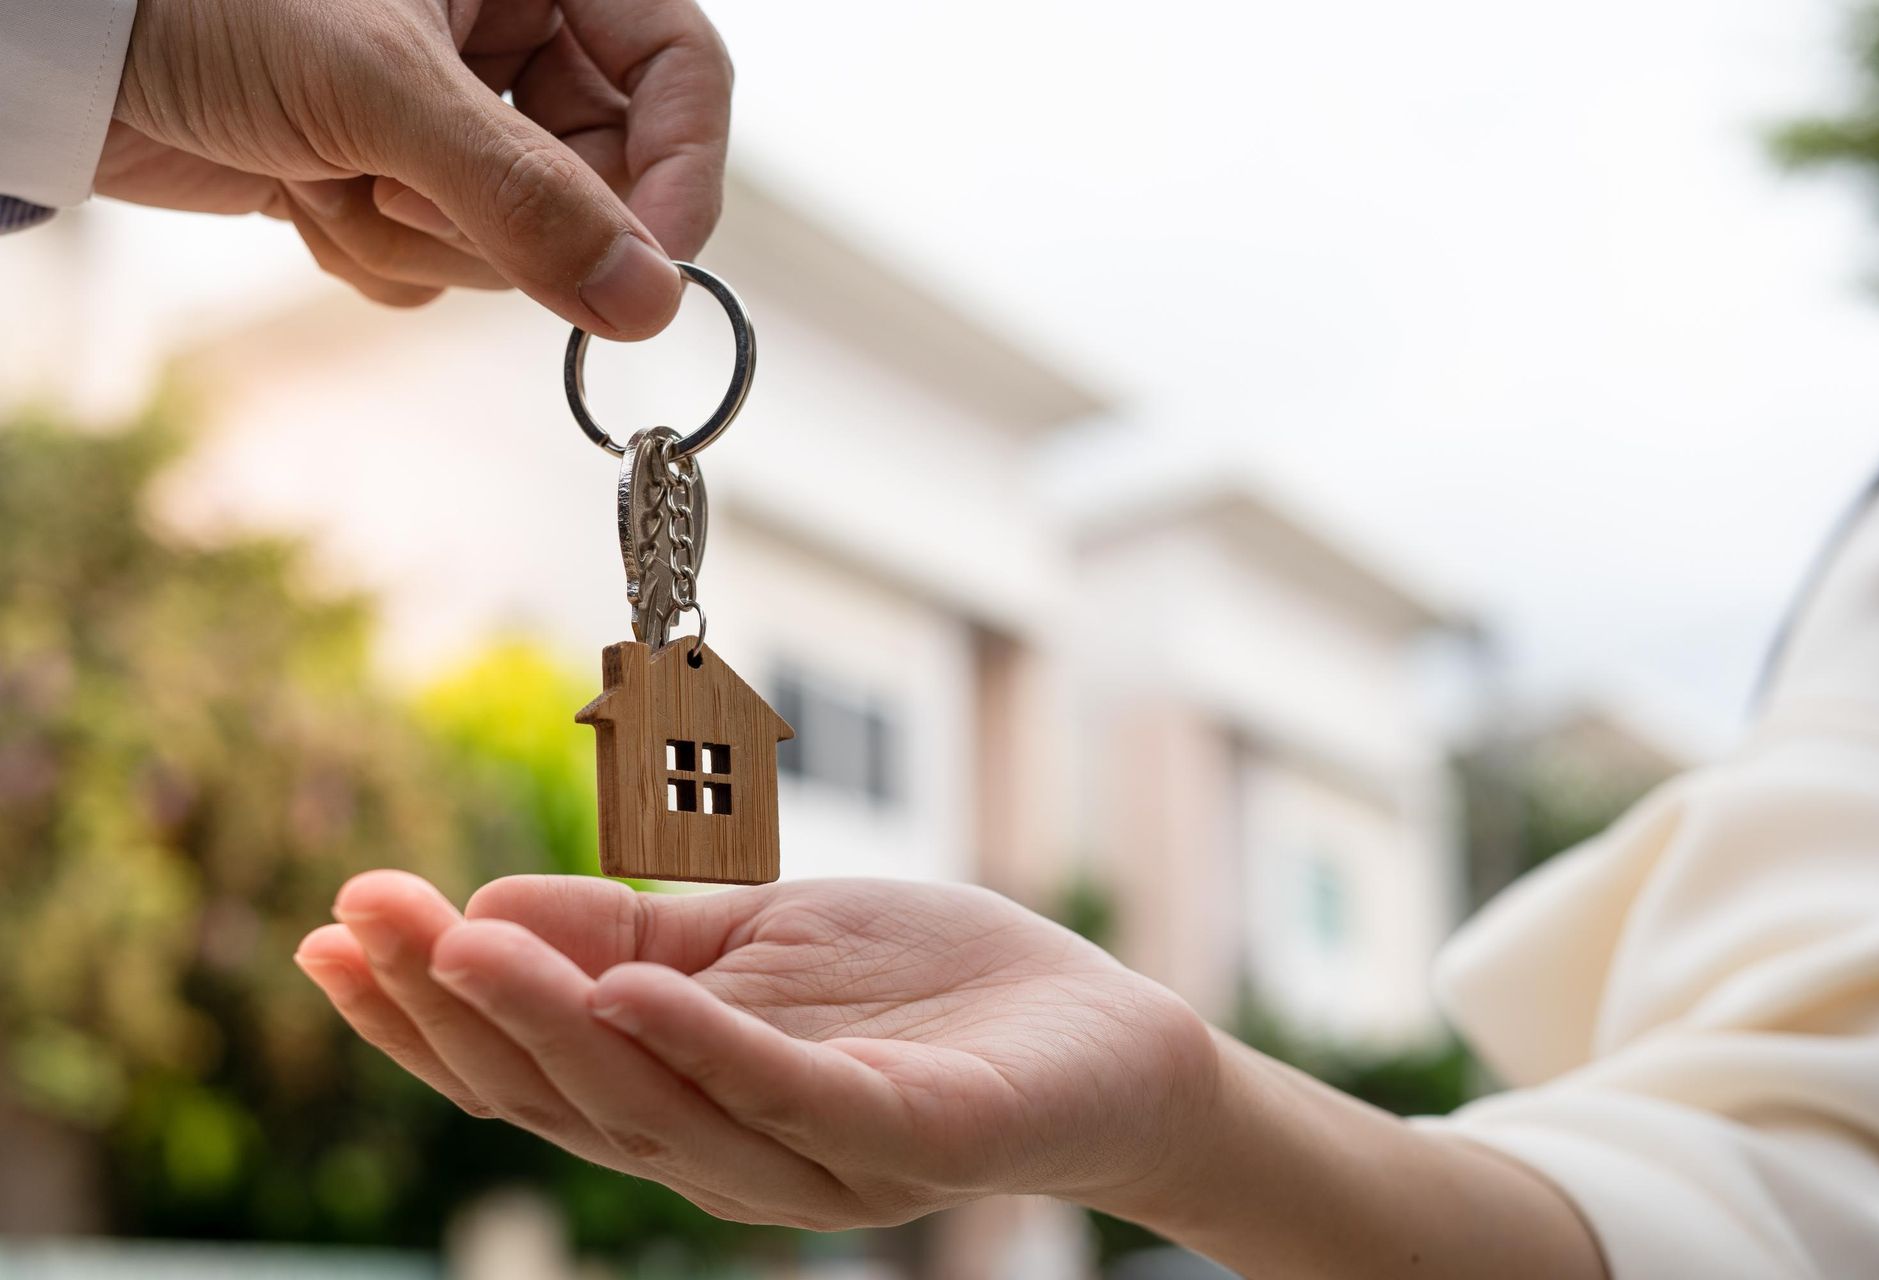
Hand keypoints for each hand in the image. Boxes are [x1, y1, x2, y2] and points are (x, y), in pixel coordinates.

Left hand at [105, 0, 729, 331]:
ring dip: (414, 232)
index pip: (680, 72)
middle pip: (601, 175)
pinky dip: (370, 250)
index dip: (680, 172)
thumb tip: (650, 301)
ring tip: (321, 167)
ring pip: (518, 235)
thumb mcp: (382, 87)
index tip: (652, 268)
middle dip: (500, 214)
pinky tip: (298, 188)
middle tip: (401, 189)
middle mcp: (507, 34)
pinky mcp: (393, 173)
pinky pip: (443, 263)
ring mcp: (452, 112)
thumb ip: (528, 195)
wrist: (56, 44)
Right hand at [296, 873, 1220, 1227]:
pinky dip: (705, 1046)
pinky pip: (792, 1096)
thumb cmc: (920, 988)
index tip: (334, 928)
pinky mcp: (905, 1139)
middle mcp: (730, 1151)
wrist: (1096, 1033)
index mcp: (684, 1100)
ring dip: (551, 1024)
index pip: (531, 1068)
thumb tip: (484, 914)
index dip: (424, 1012)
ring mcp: (816, 1156)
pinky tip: (631, 989)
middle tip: (365, 919)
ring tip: (464, 943)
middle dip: (453, 1012)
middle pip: (566, 1096)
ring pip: (656, 1106)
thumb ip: (631, 936)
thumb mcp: (752, 939)